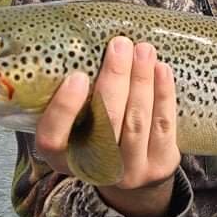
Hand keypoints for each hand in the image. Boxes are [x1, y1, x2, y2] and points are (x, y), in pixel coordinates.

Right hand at [35, 38, 180, 216]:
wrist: (131, 171)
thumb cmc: (97, 134)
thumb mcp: (75, 124)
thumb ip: (74, 98)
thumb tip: (83, 44)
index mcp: (62, 158)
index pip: (53, 139)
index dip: (64, 109)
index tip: (77, 76)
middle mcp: (95, 168)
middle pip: (105, 123)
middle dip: (115, 79)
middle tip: (120, 45)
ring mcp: (130, 171)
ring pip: (136, 122)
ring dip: (142, 81)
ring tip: (144, 50)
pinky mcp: (159, 165)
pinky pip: (164, 125)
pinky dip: (164, 94)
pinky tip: (161, 69)